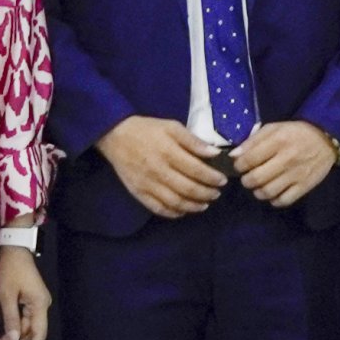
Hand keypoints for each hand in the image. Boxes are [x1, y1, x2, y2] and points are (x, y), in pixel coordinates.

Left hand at [0, 245, 52, 339]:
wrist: (14, 248)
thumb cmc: (9, 270)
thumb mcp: (6, 295)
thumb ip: (10, 318)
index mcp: (39, 305)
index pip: (39, 334)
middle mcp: (41, 306)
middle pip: (29, 331)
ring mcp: (36, 302)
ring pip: (24, 326)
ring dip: (9, 334)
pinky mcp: (30, 299)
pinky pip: (22, 317)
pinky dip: (11, 325)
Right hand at [100, 115, 225, 219]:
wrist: (115, 136)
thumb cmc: (148, 129)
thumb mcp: (172, 127)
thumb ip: (193, 141)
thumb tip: (214, 153)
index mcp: (168, 152)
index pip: (196, 170)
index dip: (212, 178)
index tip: (223, 180)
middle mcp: (158, 171)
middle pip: (188, 189)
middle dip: (206, 194)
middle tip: (217, 194)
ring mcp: (147, 184)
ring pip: (175, 202)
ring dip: (193, 206)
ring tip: (205, 204)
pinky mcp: (138, 193)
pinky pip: (158, 208)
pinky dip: (173, 213)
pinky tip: (184, 211)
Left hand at [233, 120, 339, 207]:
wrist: (327, 139)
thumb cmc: (296, 132)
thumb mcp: (274, 128)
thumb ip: (253, 140)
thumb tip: (234, 156)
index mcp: (278, 141)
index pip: (248, 160)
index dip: (238, 165)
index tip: (240, 165)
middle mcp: (287, 159)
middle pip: (256, 179)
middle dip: (246, 180)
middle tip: (248, 177)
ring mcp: (297, 174)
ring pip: (267, 192)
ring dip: (258, 191)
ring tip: (260, 185)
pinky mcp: (305, 186)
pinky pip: (283, 200)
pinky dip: (274, 200)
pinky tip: (273, 192)